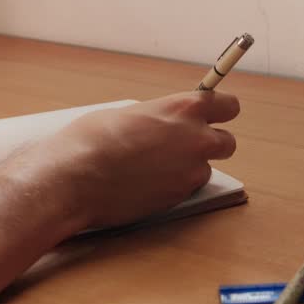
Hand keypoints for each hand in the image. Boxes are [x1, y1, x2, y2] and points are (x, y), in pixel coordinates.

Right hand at [18, 92, 239, 230]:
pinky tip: (147, 183)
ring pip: (206, 168)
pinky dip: (174, 186)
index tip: (214, 115)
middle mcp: (197, 139)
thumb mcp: (130, 113)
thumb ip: (160, 117)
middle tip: (186, 146)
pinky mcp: (180, 198)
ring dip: (189, 168)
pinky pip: (187, 188)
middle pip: (228, 142)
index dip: (220, 111)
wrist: (75, 180)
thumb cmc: (92, 140)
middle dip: (211, 143)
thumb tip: (165, 124)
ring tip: (155, 168)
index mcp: (184, 108)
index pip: (229, 106)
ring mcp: (191, 171)